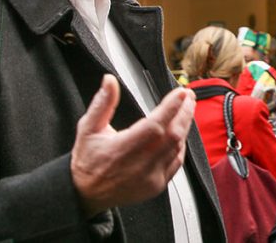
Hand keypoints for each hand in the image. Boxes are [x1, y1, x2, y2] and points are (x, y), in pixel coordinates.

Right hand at [71, 74, 195, 216]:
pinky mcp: (157, 186)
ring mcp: (150, 177)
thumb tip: (110, 81)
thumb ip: (102, 103)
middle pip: (172, 135)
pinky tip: (180, 133)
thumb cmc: (88, 160)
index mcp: (121, 150)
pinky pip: (176, 162)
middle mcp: (138, 165)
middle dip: (184, 112)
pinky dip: (180, 145)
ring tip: (186, 110)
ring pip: (177, 148)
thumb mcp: (88, 128)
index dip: (171, 107)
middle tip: (188, 97)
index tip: (181, 93)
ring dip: (184, 127)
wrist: (87, 193)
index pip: (154, 125)